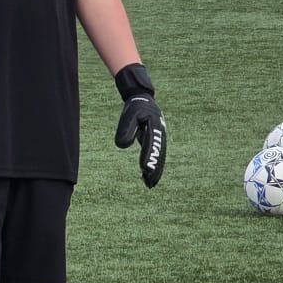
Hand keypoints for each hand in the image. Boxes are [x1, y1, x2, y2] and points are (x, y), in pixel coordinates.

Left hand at [112, 63, 166, 187]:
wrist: (143, 98)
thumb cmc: (135, 106)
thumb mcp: (129, 115)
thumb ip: (126, 129)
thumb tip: (122, 145)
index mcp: (155, 125)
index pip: (151, 144)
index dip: (148, 157)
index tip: (145, 169)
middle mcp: (160, 133)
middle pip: (159, 154)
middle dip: (155, 169)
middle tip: (149, 183)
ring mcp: (159, 137)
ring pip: (159, 157)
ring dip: (155, 171)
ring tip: (149, 184)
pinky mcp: (155, 140)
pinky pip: (156, 155)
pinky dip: (153, 165)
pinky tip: (146, 176)